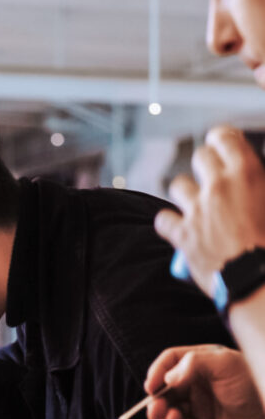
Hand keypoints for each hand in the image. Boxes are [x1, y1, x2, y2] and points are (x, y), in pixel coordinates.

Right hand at [144, 344, 264, 418]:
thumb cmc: (253, 385)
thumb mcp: (224, 364)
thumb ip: (193, 364)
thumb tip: (168, 377)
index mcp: (201, 364)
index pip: (170, 361)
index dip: (157, 372)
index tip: (152, 386)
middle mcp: (197, 384)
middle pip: (165, 388)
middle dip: (156, 400)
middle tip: (154, 411)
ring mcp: (200, 407)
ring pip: (170, 410)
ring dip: (166, 416)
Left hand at [154, 126, 264, 295]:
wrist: (259, 281)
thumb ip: (260, 185)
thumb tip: (254, 181)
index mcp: (247, 173)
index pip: (224, 137)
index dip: (221, 140)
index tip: (223, 146)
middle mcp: (219, 186)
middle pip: (200, 157)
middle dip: (206, 166)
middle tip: (215, 180)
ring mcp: (198, 210)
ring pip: (178, 185)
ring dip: (186, 193)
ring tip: (197, 206)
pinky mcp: (183, 235)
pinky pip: (163, 220)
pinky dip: (170, 224)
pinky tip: (179, 229)